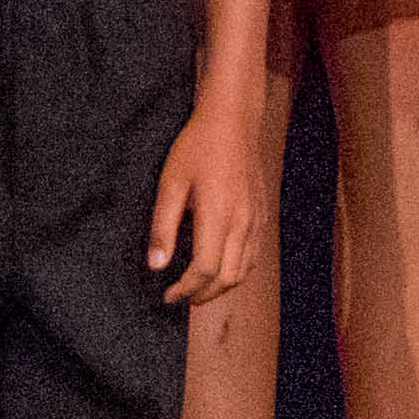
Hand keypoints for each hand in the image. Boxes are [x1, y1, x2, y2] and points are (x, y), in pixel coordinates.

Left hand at [148, 95, 268, 304]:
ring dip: (221, 287)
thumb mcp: (170, 183)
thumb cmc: (198, 147)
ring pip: (244, 270)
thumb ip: (162, 227)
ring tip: (198, 288)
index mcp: (218, 216)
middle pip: (228, 278)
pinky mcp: (262, 214)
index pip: (205, 270)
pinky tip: (221, 268)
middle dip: (204, 295)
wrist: (233, 121)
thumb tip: (156, 265)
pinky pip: (253, 254)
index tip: (168, 295)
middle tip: (181, 297)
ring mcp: (256, 219)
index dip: (185, 290)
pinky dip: (237, 271)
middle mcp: (242, 222)